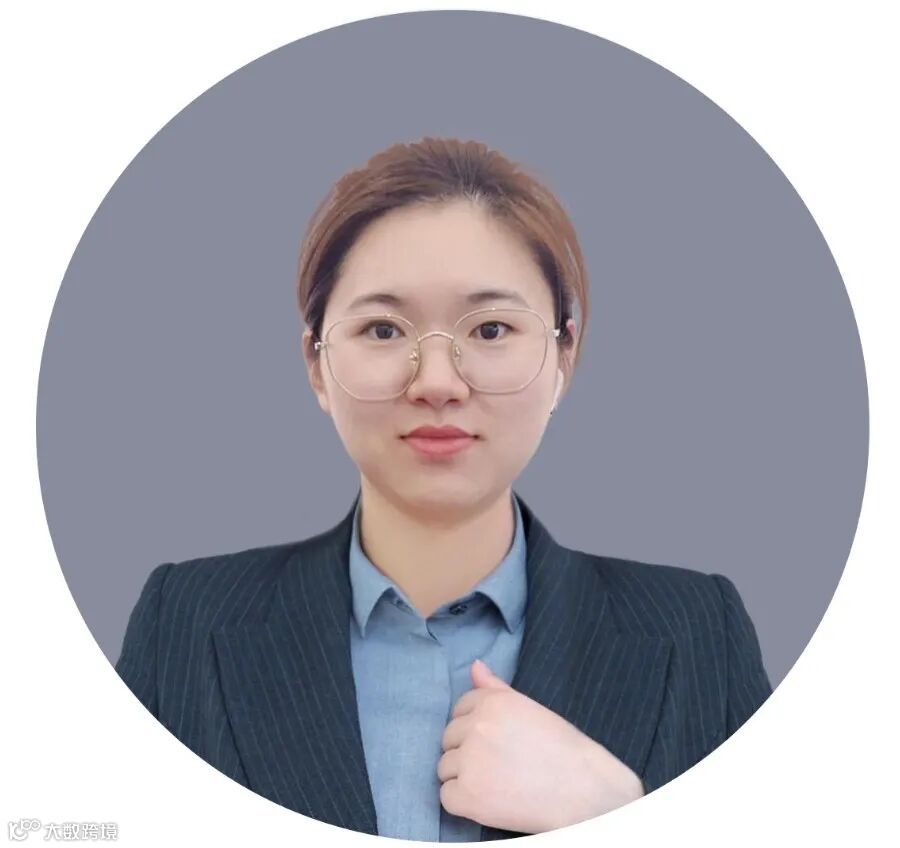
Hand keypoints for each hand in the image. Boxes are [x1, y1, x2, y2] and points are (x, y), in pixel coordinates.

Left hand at [437, 659, 644, 833]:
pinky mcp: (468, 794)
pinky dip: (463, 802)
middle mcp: (477, 725)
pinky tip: (489, 800)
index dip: (474, 727)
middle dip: (466, 751)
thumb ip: (497, 689)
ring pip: (445, 767)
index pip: (460, 708)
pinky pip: (447, 796)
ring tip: (496, 783)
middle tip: (498, 765)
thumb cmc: (563, 749)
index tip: (495, 742)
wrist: (584, 791)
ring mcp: (470, 760)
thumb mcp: (530, 709)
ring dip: (463, 776)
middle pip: (449, 738)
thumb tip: (474, 666)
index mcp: (493, 702)